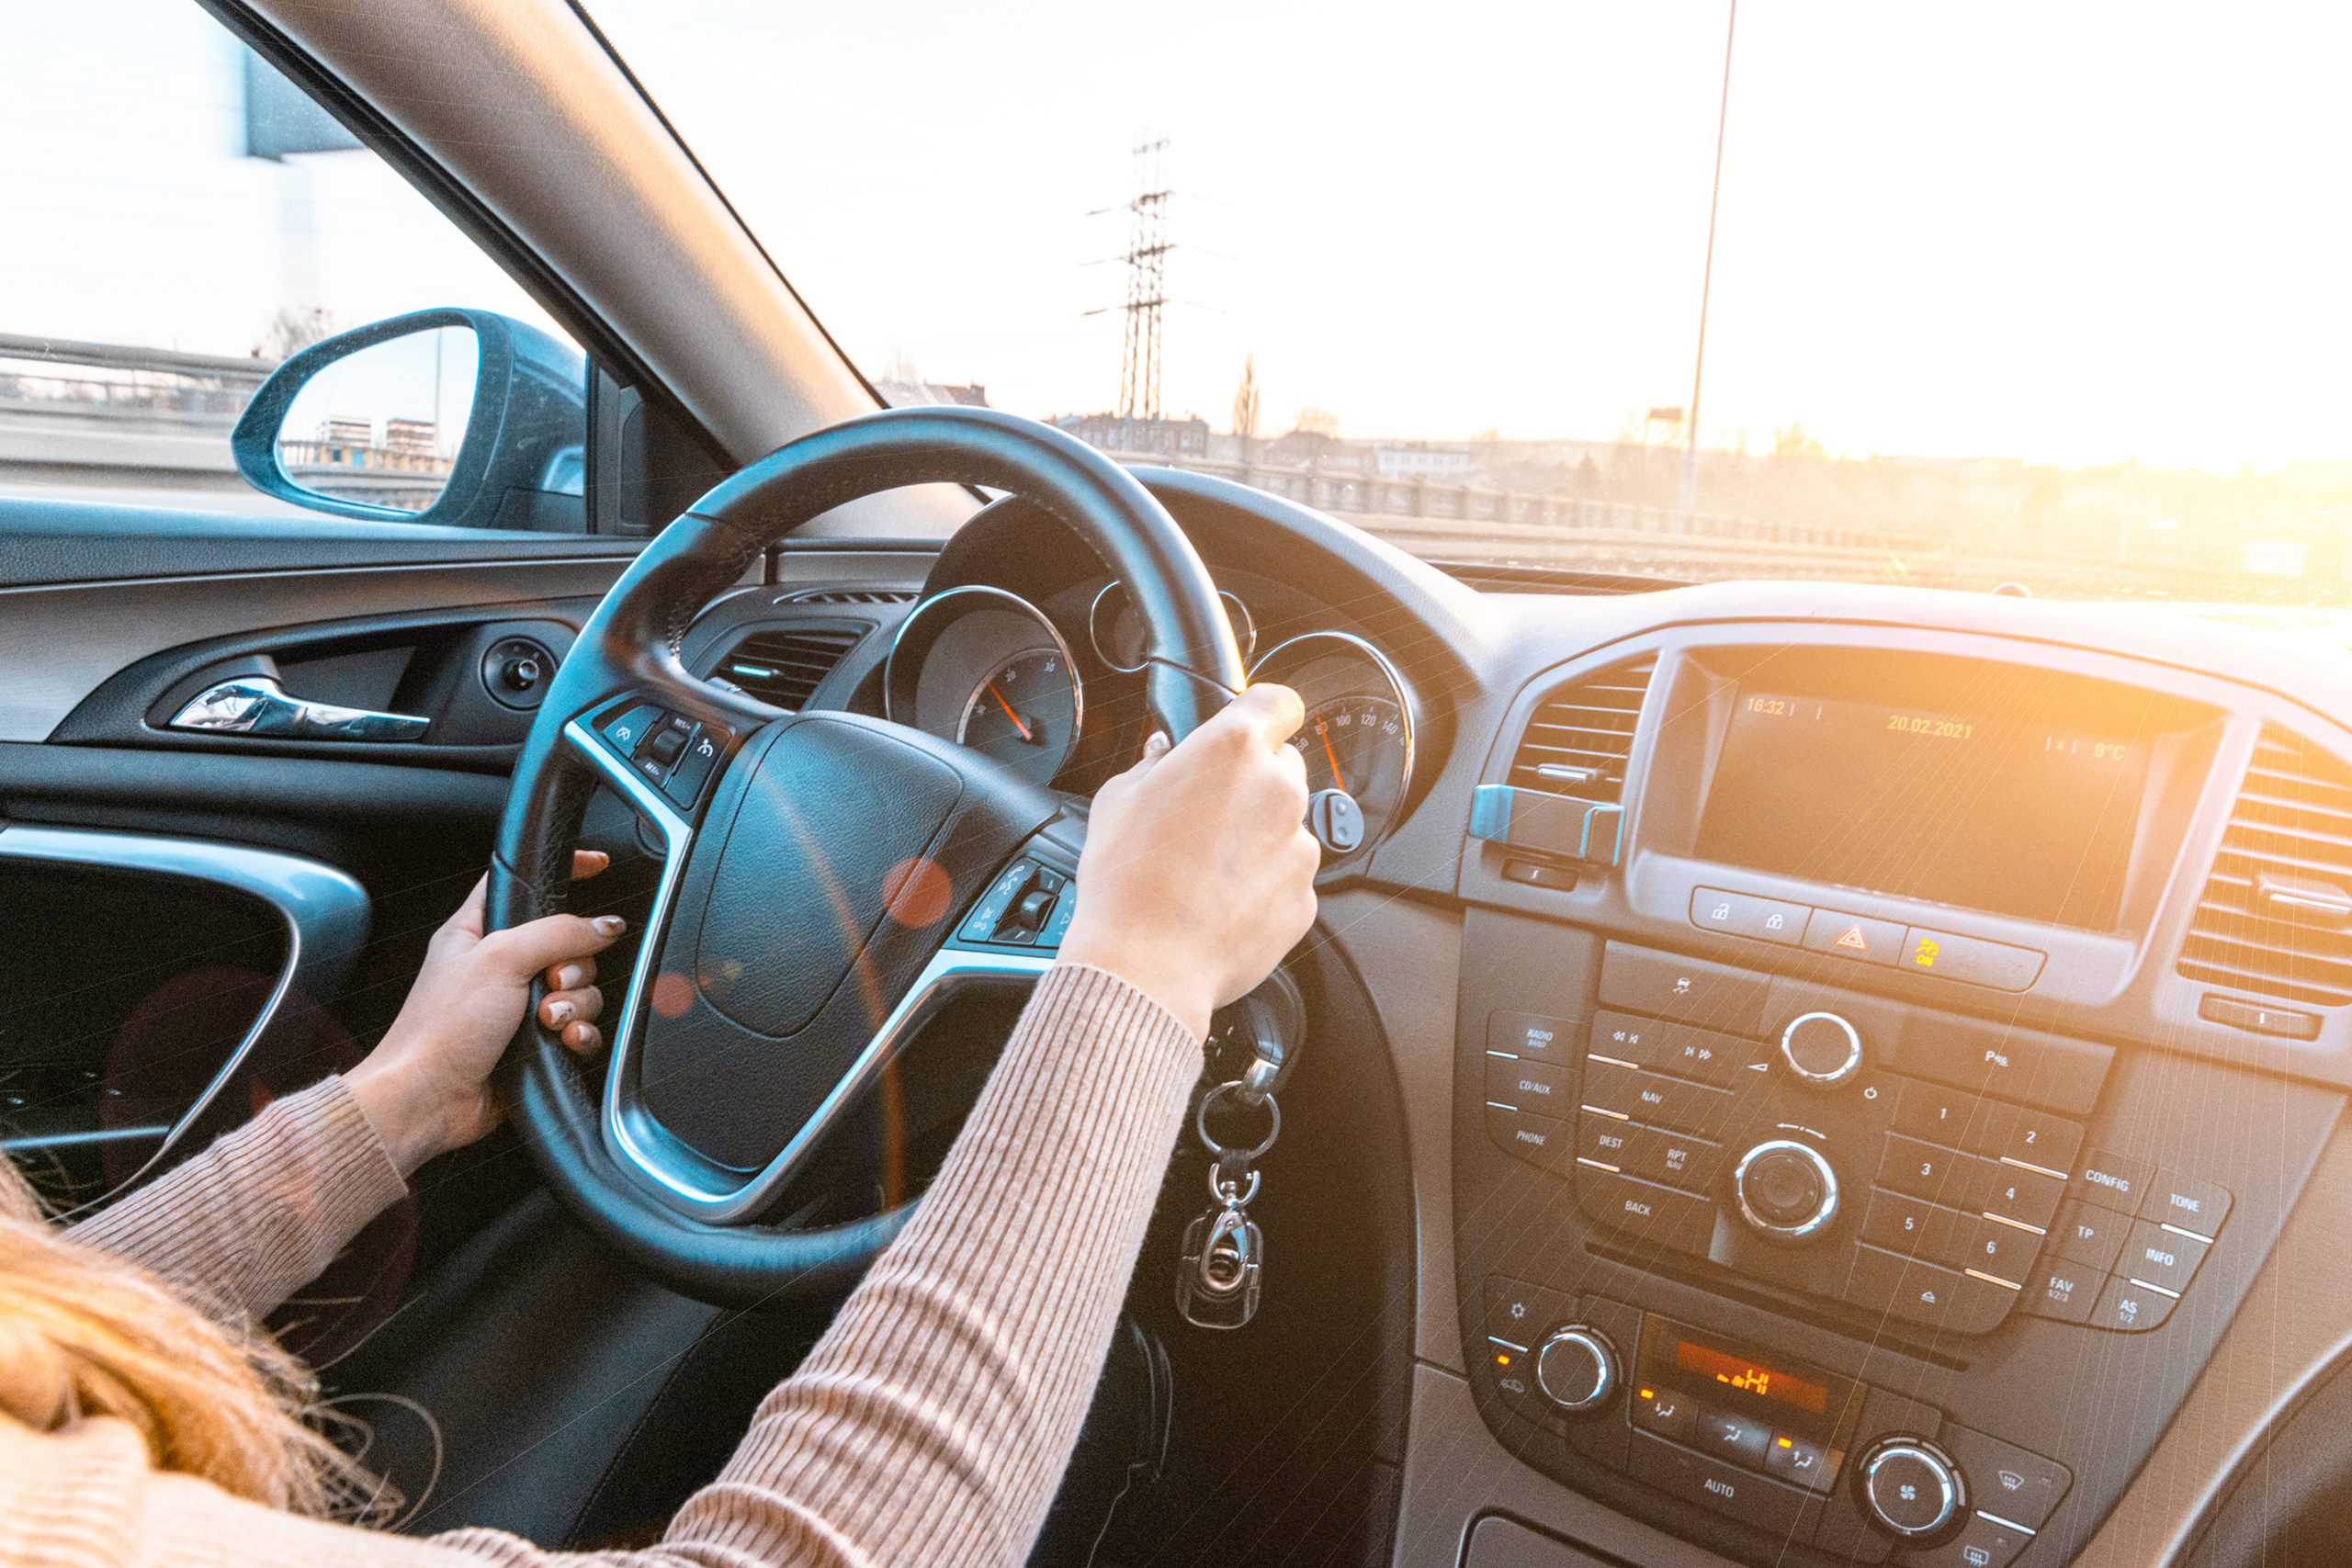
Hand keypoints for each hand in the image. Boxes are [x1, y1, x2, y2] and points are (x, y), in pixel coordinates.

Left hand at [346, 852, 625, 1174]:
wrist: (428, 1099)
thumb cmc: (439, 1029)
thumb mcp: (500, 959)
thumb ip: (559, 932)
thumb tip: (605, 925)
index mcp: (476, 932)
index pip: (523, 884)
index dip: (561, 872)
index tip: (598, 866)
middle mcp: (499, 967)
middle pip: (567, 943)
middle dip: (574, 965)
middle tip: (550, 981)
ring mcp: (517, 1007)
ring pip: (579, 989)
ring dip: (574, 1005)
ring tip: (547, 1022)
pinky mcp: (534, 1044)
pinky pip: (580, 1028)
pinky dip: (579, 1034)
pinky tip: (563, 1041)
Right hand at [1059, 684, 1320, 1037]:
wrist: (1146, 965)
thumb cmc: (1127, 883)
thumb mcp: (1117, 800)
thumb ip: (1151, 763)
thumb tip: (1163, 755)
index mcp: (1233, 750)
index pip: (1278, 702)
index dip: (1263, 712)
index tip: (1250, 726)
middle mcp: (1278, 790)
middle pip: (1282, 765)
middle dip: (1251, 780)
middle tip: (1205, 810)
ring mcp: (1298, 846)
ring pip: (1287, 824)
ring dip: (1257, 835)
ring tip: (1205, 867)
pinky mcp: (1305, 896)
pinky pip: (1288, 875)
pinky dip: (1263, 882)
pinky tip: (1219, 900)